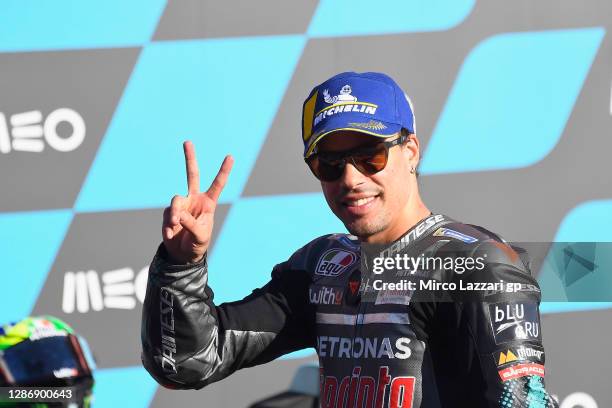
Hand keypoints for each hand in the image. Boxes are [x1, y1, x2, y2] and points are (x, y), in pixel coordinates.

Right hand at [162, 141, 233, 263]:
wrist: (182, 254)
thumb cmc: (197, 243)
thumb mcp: (200, 235)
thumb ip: (191, 224)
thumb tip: (178, 214)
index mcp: (208, 203)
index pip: (217, 184)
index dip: (223, 171)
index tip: (230, 156)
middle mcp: (194, 199)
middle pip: (192, 174)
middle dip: (190, 158)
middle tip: (187, 141)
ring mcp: (181, 204)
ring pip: (176, 200)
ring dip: (175, 214)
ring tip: (175, 224)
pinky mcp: (169, 212)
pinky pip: (167, 215)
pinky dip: (168, 226)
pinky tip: (172, 233)